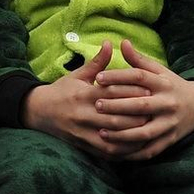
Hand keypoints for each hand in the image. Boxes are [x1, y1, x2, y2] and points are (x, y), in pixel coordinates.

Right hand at [20, 41, 150, 157]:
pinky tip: (135, 147)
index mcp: (83, 94)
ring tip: (149, 130)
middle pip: (116, 117)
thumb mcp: (77, 75)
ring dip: (132, 135)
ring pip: (113, 137)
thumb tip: (110, 43)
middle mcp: (83, 114)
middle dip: (137, 116)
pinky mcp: (83, 145)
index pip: (112, 93)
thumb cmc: (61, 90)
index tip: (150, 91)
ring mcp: (83, 132)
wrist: (38, 111)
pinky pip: (106, 151)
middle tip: (155, 112)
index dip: (132, 93)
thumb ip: (97, 62)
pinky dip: (123, 150)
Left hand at [90, 40, 193, 159]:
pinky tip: (114, 151)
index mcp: (163, 84)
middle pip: (141, 105)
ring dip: (122, 134)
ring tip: (101, 132)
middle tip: (96, 105)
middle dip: (117, 106)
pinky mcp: (170, 140)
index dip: (118, 76)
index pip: (139, 77)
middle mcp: (168, 103)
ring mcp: (170, 124)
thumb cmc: (171, 86)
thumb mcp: (159, 71)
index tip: (98, 78)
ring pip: (145, 132)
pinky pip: (150, 150)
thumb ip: (139, 60)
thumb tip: (123, 42)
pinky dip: (132, 153)